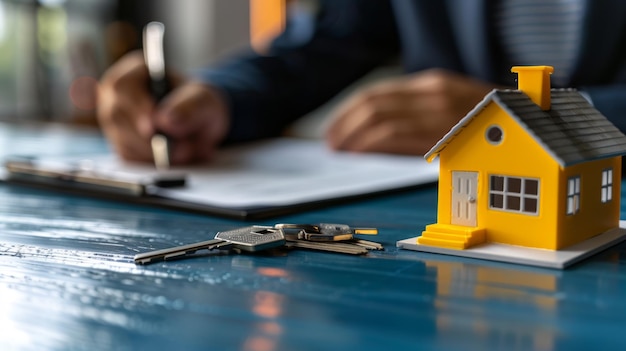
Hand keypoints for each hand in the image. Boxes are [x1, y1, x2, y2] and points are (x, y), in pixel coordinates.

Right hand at [96, 51, 229, 163]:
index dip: (136, 107)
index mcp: (134, 72)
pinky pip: (129, 156)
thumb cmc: (199, 103)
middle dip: (147, 137)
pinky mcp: (120, 142)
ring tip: (184, 149)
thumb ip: (189, 106)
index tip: (153, 126)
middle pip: (115, 116)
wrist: (201, 123)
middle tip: (176, 147)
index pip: (121, 86)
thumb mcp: (204, 100)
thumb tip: (166, 120)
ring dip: (153, 151)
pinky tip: (171, 155)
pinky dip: (151, 160)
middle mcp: (117, 95)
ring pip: (121, 140)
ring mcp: (115, 120)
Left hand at [325, 69, 500, 154]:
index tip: (334, 129)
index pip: (376, 94)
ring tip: (340, 151)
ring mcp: (440, 112)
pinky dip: (370, 145)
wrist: (532, 126)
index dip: (348, 112)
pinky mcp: (446, 134)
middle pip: (372, 104)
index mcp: (432, 84)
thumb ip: (416, 115)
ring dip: (352, 136)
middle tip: (331, 143)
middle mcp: (434, 93)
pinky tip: (359, 154)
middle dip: (344, 125)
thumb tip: (372, 134)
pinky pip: (395, 137)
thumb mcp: (448, 108)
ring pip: (379, 120)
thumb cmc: (485, 126)